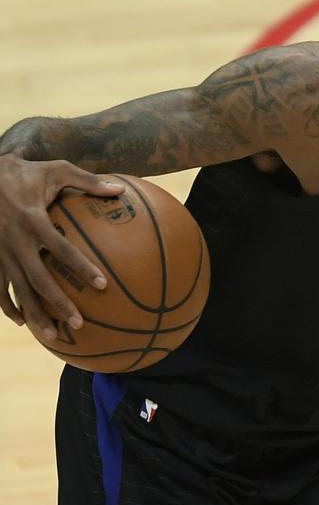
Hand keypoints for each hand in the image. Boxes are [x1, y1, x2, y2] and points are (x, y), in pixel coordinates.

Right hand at [0, 156, 123, 338]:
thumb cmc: (25, 172)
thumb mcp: (57, 170)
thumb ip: (89, 181)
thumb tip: (121, 190)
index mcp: (33, 221)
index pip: (61, 250)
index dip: (81, 267)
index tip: (101, 285)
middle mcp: (14, 241)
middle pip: (38, 280)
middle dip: (58, 303)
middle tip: (79, 323)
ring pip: (18, 290)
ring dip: (34, 313)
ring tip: (52, 334)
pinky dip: (7, 305)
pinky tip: (22, 320)